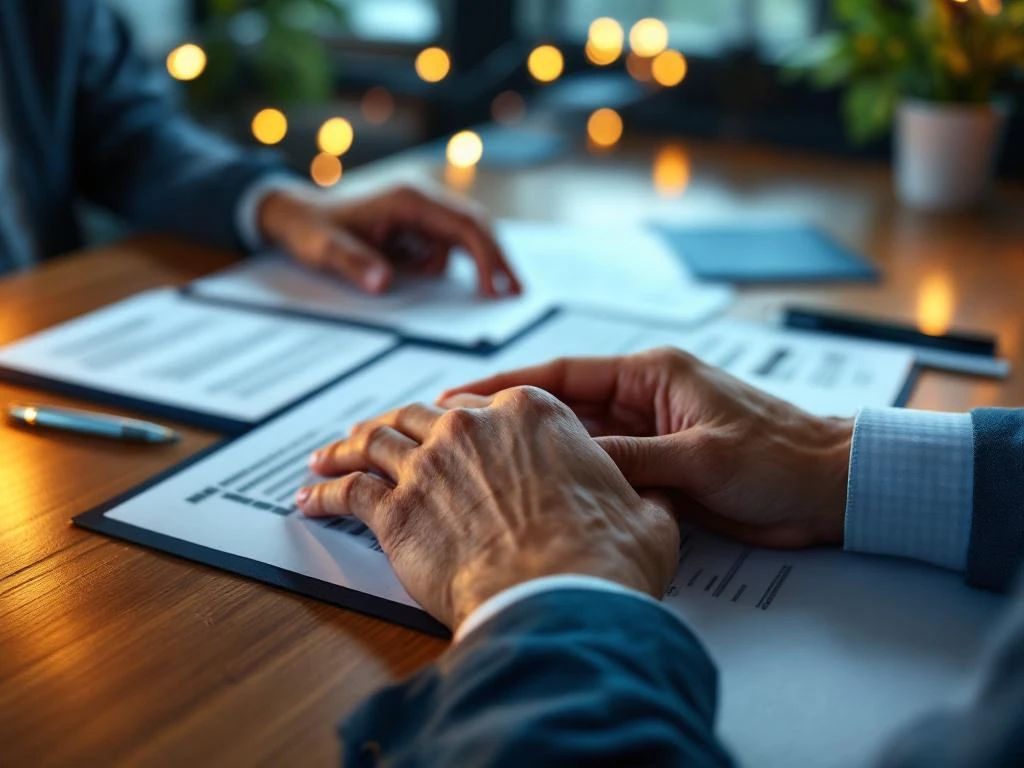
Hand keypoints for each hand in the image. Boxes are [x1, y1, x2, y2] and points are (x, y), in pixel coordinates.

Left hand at [257, 184, 521, 296]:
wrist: (295, 213)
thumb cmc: (311, 229)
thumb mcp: (325, 249)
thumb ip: (354, 264)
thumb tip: (384, 284)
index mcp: (408, 199)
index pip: (462, 225)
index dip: (485, 255)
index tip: (496, 286)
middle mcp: (421, 199)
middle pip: (474, 226)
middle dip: (496, 258)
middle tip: (515, 293)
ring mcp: (421, 211)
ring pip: (465, 235)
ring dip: (476, 263)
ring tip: (493, 293)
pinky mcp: (417, 224)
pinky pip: (447, 244)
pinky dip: (453, 264)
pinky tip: (449, 282)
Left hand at [296, 387, 679, 628]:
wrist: (561, 596)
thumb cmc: (604, 558)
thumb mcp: (644, 514)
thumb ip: (636, 496)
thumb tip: (648, 501)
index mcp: (532, 413)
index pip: (482, 402)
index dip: (459, 414)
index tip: (444, 422)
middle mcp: (472, 427)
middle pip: (419, 416)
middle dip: (394, 425)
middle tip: (373, 435)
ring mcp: (428, 465)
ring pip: (375, 442)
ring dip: (345, 448)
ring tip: (327, 456)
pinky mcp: (396, 512)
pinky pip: (348, 492)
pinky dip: (324, 492)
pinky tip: (310, 497)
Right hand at [442, 349, 853, 549]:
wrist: (831, 489)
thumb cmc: (781, 455)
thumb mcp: (700, 455)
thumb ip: (633, 459)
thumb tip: (569, 464)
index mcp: (651, 375)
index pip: (564, 375)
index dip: (509, 385)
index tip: (461, 395)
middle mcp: (643, 402)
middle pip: (562, 410)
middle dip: (514, 423)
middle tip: (460, 438)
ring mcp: (649, 438)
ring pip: (580, 445)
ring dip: (542, 457)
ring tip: (488, 472)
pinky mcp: (660, 470)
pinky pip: (606, 474)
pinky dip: (577, 484)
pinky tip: (543, 499)